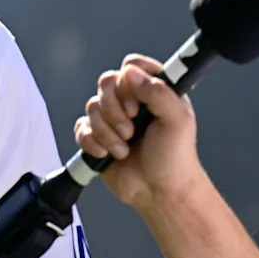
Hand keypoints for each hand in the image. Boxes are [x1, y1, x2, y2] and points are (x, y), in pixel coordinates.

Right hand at [74, 54, 203, 212]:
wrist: (159, 192)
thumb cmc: (175, 158)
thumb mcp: (177, 120)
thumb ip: (158, 92)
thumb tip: (131, 74)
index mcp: (153, 90)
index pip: (131, 66)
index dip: (130, 80)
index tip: (140, 103)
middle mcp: (131, 101)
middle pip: (106, 82)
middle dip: (116, 110)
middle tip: (132, 128)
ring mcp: (112, 118)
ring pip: (92, 107)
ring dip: (108, 132)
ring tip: (125, 147)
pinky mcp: (96, 136)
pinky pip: (81, 128)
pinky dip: (94, 143)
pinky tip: (110, 154)